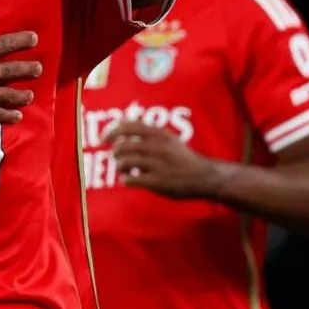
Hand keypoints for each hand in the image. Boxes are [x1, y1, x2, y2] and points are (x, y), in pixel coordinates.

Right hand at [0, 4, 41, 124]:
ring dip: (21, 94)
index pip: (9, 44)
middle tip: (38, 68)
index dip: (24, 40)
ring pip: (9, 95)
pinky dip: (7, 115)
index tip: (34, 38)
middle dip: (29, 69)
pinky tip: (16, 116)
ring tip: (30, 94)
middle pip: (14, 70)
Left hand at [104, 121, 219, 199]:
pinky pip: (132, 180)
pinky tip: (128, 179)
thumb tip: (119, 128)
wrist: (204, 177)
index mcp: (160, 134)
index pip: (129, 126)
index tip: (103, 138)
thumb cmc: (181, 157)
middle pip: (123, 146)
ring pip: (125, 162)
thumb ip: (147, 133)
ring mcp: (158, 165)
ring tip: (124, 169)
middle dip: (115, 152)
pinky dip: (125, 179)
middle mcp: (158, 147)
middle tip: (116, 157)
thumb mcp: (168, 138)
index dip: (112, 131)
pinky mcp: (158, 182)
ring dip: (119, 166)